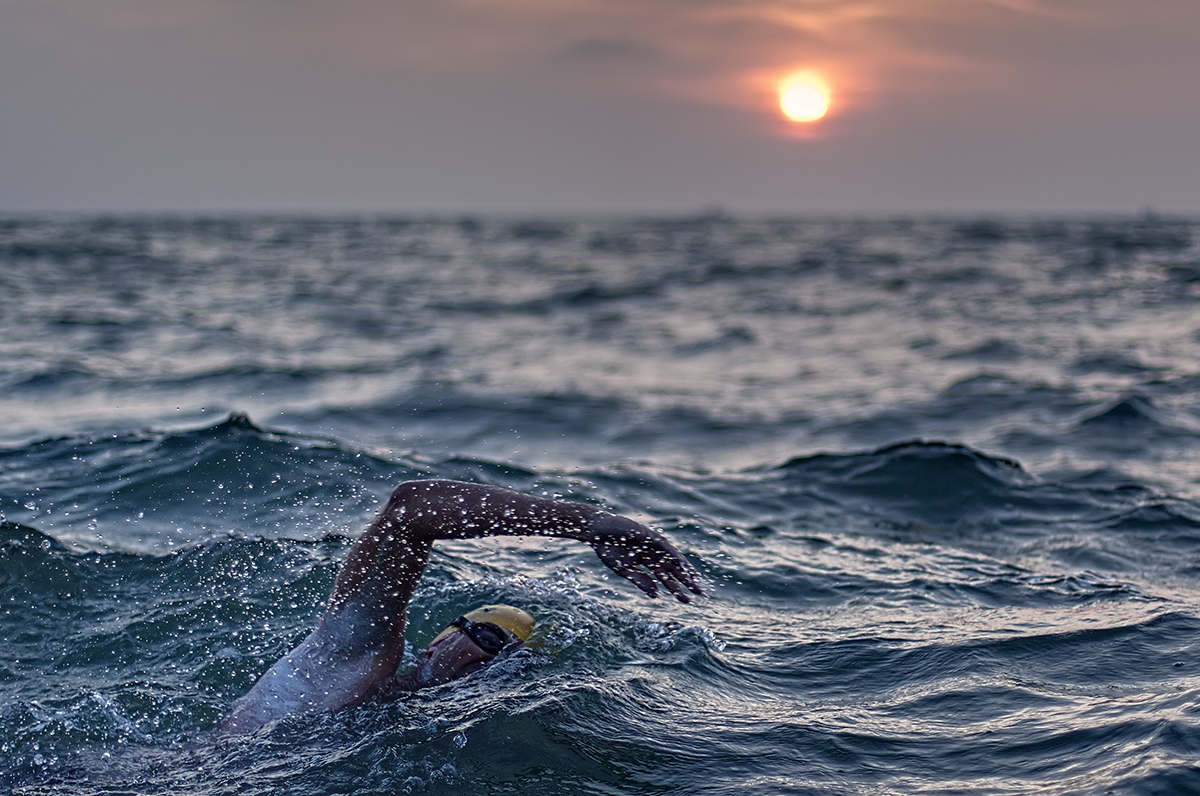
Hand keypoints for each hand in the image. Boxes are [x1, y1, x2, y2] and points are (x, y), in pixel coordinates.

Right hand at [586, 516, 703, 602]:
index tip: (686, 600)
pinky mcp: (649, 535)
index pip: (666, 578)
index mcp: (648, 563)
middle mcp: (654, 554)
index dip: (676, 589)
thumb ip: (640, 581)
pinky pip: (664, 546)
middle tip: (699, 593)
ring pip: (673, 558)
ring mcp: (653, 544)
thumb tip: (656, 595)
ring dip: (684, 569)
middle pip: (674, 569)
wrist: (598, 532)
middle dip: (686, 581)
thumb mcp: (624, 570)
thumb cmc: (609, 550)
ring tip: (695, 580)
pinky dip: (673, 554)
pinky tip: (681, 563)